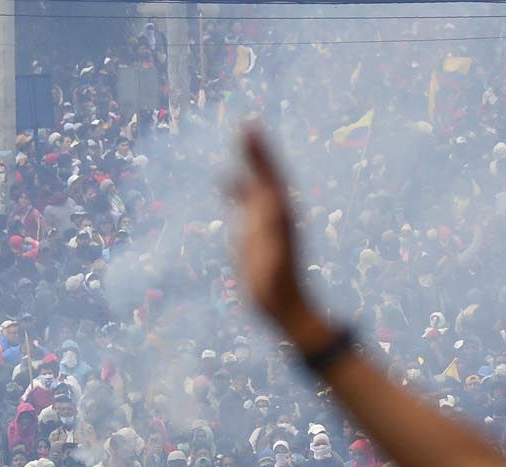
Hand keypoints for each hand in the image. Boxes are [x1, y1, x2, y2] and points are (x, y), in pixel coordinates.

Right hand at [232, 129, 327, 345]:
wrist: (280, 302)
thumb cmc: (280, 274)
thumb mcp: (274, 238)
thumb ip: (270, 212)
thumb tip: (269, 192)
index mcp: (281, 208)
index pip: (270, 171)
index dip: (260, 149)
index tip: (249, 125)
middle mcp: (273, 210)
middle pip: (263, 172)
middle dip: (254, 150)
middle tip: (245, 124)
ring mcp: (260, 221)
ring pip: (252, 184)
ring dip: (246, 165)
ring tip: (239, 141)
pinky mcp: (249, 234)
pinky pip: (241, 203)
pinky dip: (234, 188)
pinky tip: (225, 180)